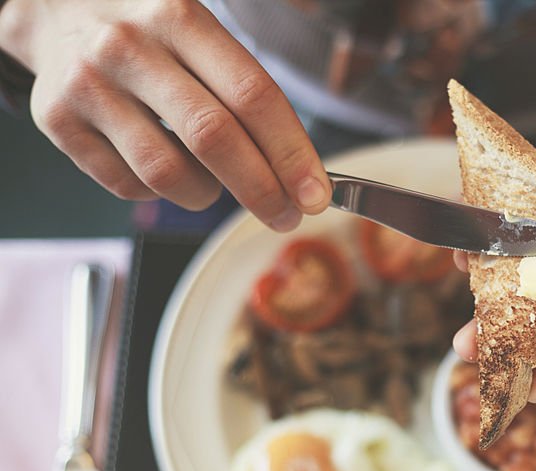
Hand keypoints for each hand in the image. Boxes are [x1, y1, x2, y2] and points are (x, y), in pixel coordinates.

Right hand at [0, 0, 330, 230]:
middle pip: (213, 139)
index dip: (291, 153)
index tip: (315, 194)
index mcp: (180, 17)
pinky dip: (158, 192)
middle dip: (262, 190)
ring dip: (206, 195)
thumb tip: (301, 173)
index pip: (252, 95)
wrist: (50, 4)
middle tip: (286, 215)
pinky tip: (165, 170)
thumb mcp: (198, 29)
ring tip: (214, 186)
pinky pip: (126, 185)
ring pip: (166, 173)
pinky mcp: (57, 119)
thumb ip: (246, 90)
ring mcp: (89, 84)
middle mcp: (130, 47)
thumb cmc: (148, 29)